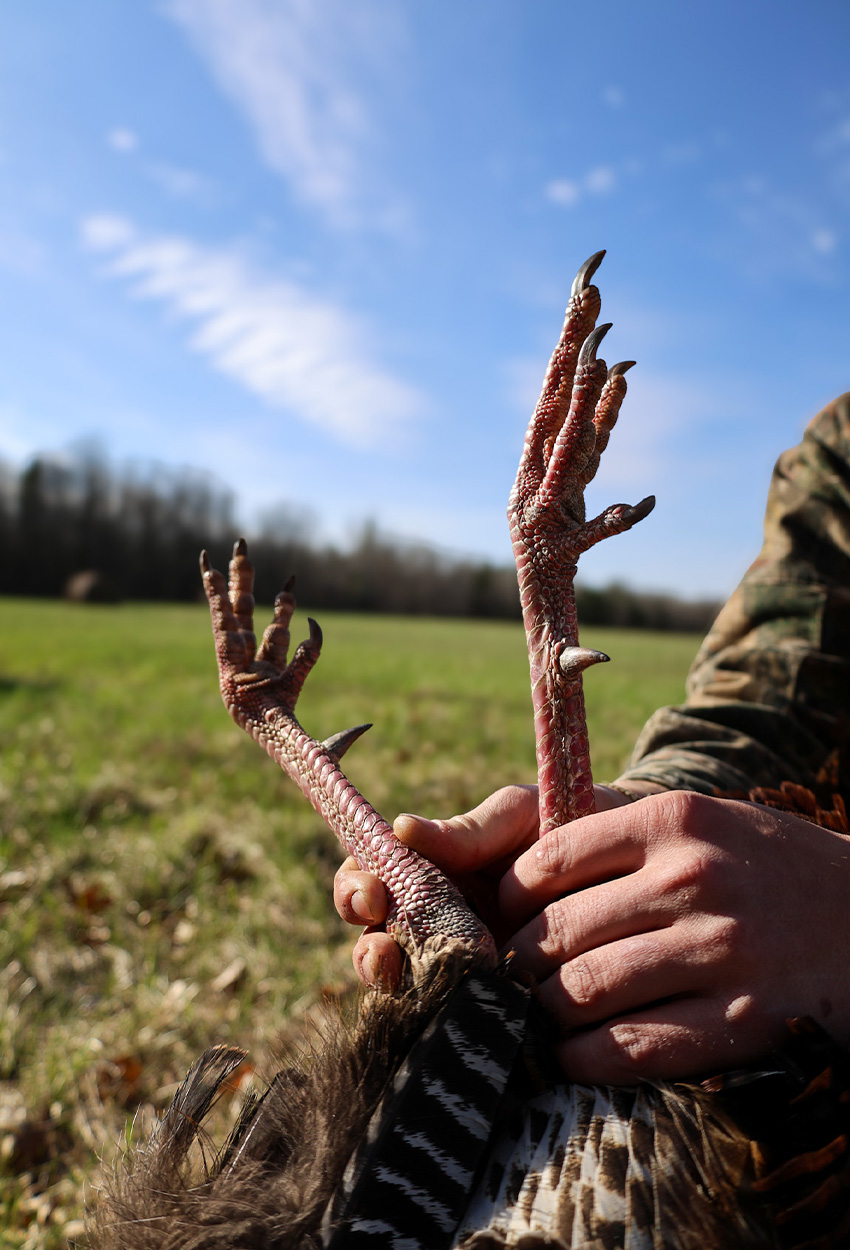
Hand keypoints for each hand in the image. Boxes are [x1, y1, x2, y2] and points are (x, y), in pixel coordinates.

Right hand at [333, 783, 628, 992]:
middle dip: (367, 948)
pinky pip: (456, 1020)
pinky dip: (445, 1018)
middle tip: (384, 950)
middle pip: (374, 942)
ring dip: (397, 987)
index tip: (374, 895)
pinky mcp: (494, 1007)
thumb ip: (468, 829)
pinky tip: (453, 1015)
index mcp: (428, 870)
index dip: (356, 887)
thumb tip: (401, 828)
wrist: (637, 869)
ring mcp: (461, 968)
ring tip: (410, 979)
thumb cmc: (566, 825)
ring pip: (405, 988)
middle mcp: (433, 921)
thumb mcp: (521, 816)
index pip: (370, 878)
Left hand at [335, 785, 849, 1083]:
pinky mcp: (741, 1018)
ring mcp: (718, 950)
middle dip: (515, 964)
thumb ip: (610, 835)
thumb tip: (510, 876)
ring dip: (543, 1014)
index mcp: (669, 819)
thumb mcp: (694, 819)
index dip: (506, 898)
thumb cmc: (759, 863)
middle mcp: (691, 878)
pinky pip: (634, 1048)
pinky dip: (586, 1059)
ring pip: (584, 993)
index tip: (503, 919)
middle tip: (506, 978)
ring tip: (535, 1016)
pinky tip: (572, 1055)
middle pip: (555, 933)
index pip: (546, 861)